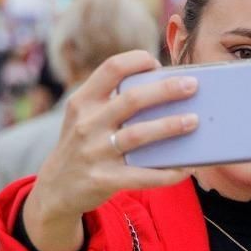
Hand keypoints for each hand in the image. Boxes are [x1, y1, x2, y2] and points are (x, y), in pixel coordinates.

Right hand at [22, 50, 199, 250]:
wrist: (56, 190)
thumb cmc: (82, 146)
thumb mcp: (83, 118)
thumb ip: (111, 102)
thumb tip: (164, 89)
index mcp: (83, 101)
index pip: (112, 68)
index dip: (138, 61)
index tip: (158, 64)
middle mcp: (87, 124)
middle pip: (132, 99)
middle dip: (166, 90)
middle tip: (192, 85)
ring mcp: (94, 152)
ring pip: (139, 135)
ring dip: (170, 126)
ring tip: (194, 121)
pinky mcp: (104, 180)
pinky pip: (143, 176)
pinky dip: (168, 173)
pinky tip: (186, 168)